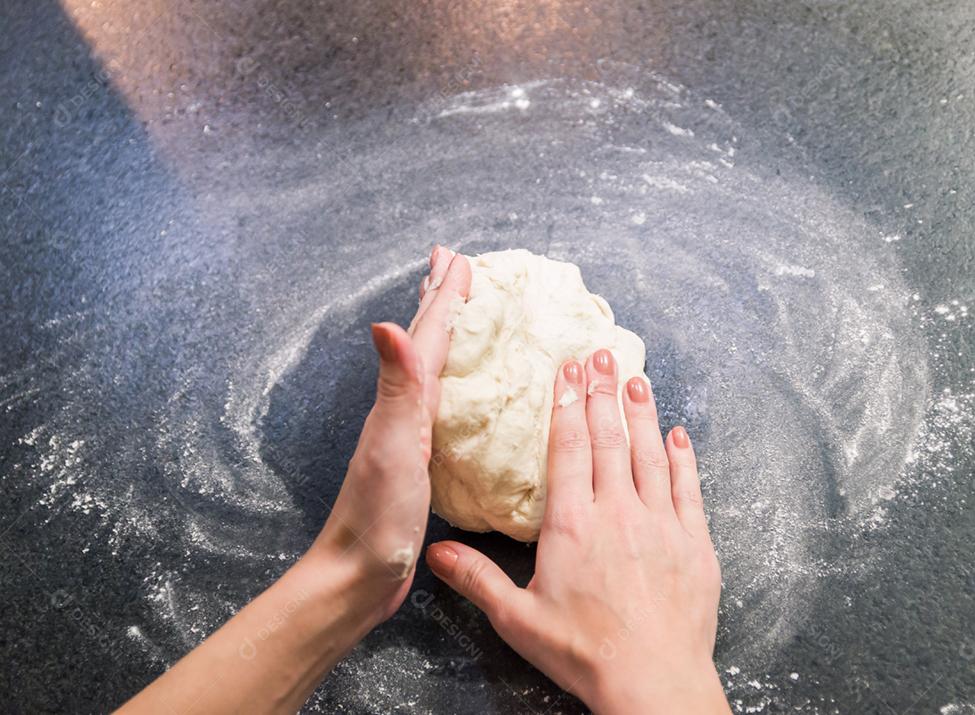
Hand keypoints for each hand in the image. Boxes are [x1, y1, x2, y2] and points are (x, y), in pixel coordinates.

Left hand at [311, 245, 469, 624]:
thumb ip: (398, 387)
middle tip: (454, 266)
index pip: (429, 336)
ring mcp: (412, 434)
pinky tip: (461, 387)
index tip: (458, 260)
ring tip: (457, 310)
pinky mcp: (423, 460)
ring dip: (446, 334)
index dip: (446, 297)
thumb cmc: (378, 516)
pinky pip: (444, 404)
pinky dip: (455, 381)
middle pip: (427, 343)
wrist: (360, 575)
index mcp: (404, 401)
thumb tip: (386, 322)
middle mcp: (405, 409)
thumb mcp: (392, 446)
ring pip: (435, 369)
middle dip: (441, 302)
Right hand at [426, 349, 730, 713]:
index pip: (570, 448)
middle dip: (603, 392)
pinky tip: (678, 433)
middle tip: (603, 354)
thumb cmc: (584, 653)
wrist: (653, 682)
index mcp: (573, 525)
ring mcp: (661, 523)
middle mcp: (618, 512)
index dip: (568, 404)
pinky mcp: (693, 541)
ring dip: (642, 412)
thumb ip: (478, 579)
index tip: (568, 370)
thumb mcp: (518, 619)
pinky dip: (683, 457)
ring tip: (636, 378)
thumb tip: (435, 552)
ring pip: (650, 453)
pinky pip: (689, 487)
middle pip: (610, 439)